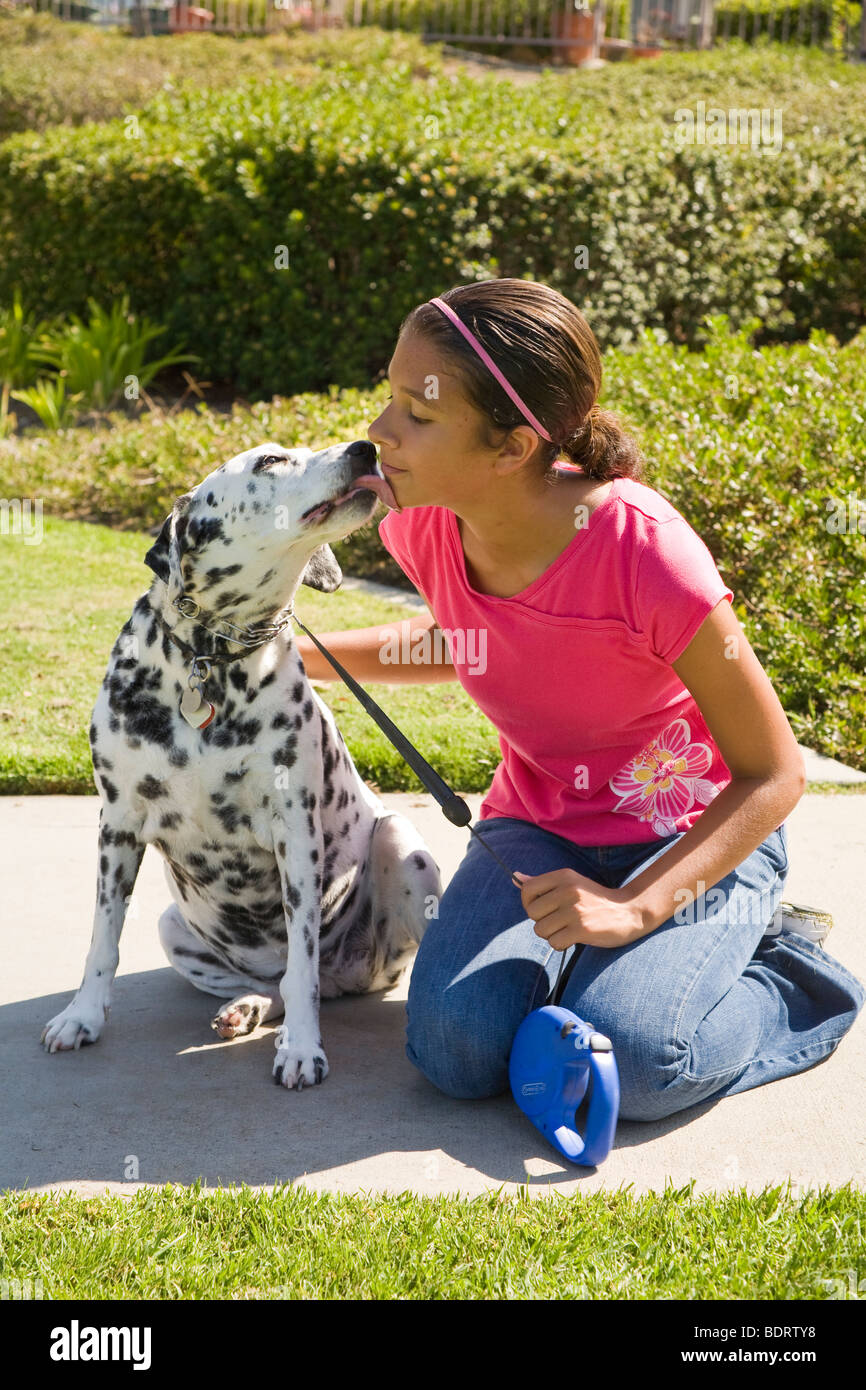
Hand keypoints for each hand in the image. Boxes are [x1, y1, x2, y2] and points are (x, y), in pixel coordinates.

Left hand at [512, 868, 645, 950]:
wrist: (630, 911)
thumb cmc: (595, 900)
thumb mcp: (571, 884)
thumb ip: (543, 884)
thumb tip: (515, 878)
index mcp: (563, 876)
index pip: (527, 890)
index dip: (528, 904)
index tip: (541, 910)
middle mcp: (568, 890)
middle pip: (532, 912)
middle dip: (541, 921)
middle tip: (558, 921)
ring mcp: (575, 910)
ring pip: (541, 929)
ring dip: (551, 934)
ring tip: (567, 929)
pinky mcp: (582, 929)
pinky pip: (554, 942)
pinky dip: (561, 944)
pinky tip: (573, 938)